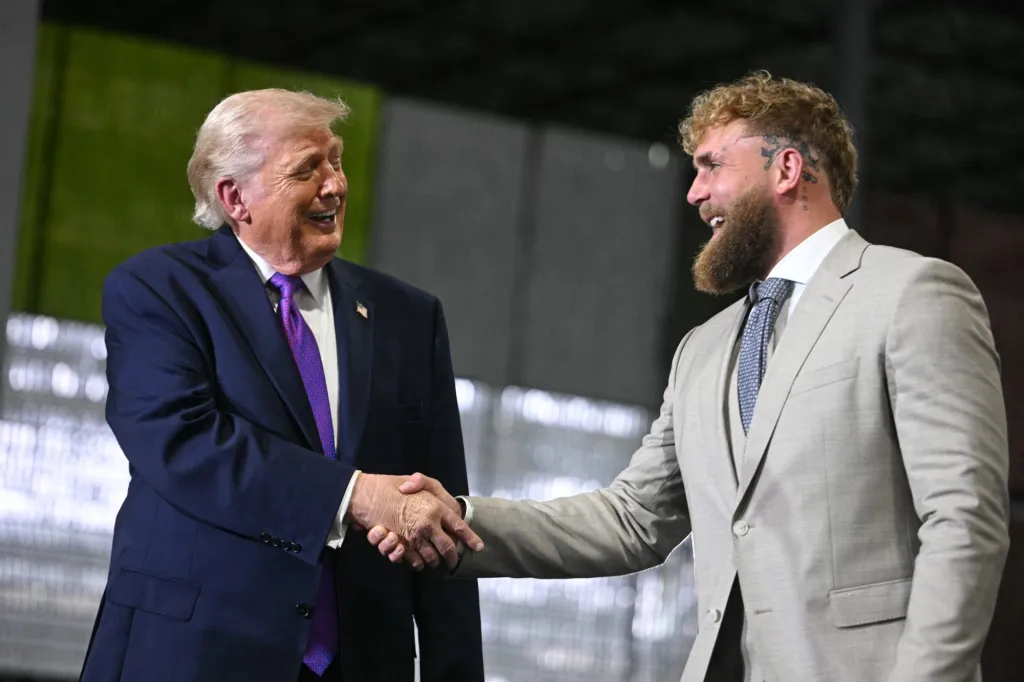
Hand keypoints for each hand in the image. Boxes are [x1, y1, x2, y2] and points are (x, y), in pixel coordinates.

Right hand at [348, 473, 481, 568]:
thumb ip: (428, 484)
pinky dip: (418, 563)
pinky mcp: (401, 546)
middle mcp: (429, 524)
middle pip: (448, 548)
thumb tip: (437, 501)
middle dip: (453, 558)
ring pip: (432, 557)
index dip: (470, 538)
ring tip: (438, 562)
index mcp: (437, 508)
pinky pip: (414, 561)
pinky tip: (421, 562)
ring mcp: (415, 537)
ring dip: (436, 562)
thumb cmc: (394, 485)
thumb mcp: (417, 479)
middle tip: (455, 562)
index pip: (459, 527)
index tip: (478, 547)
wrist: (369, 495)